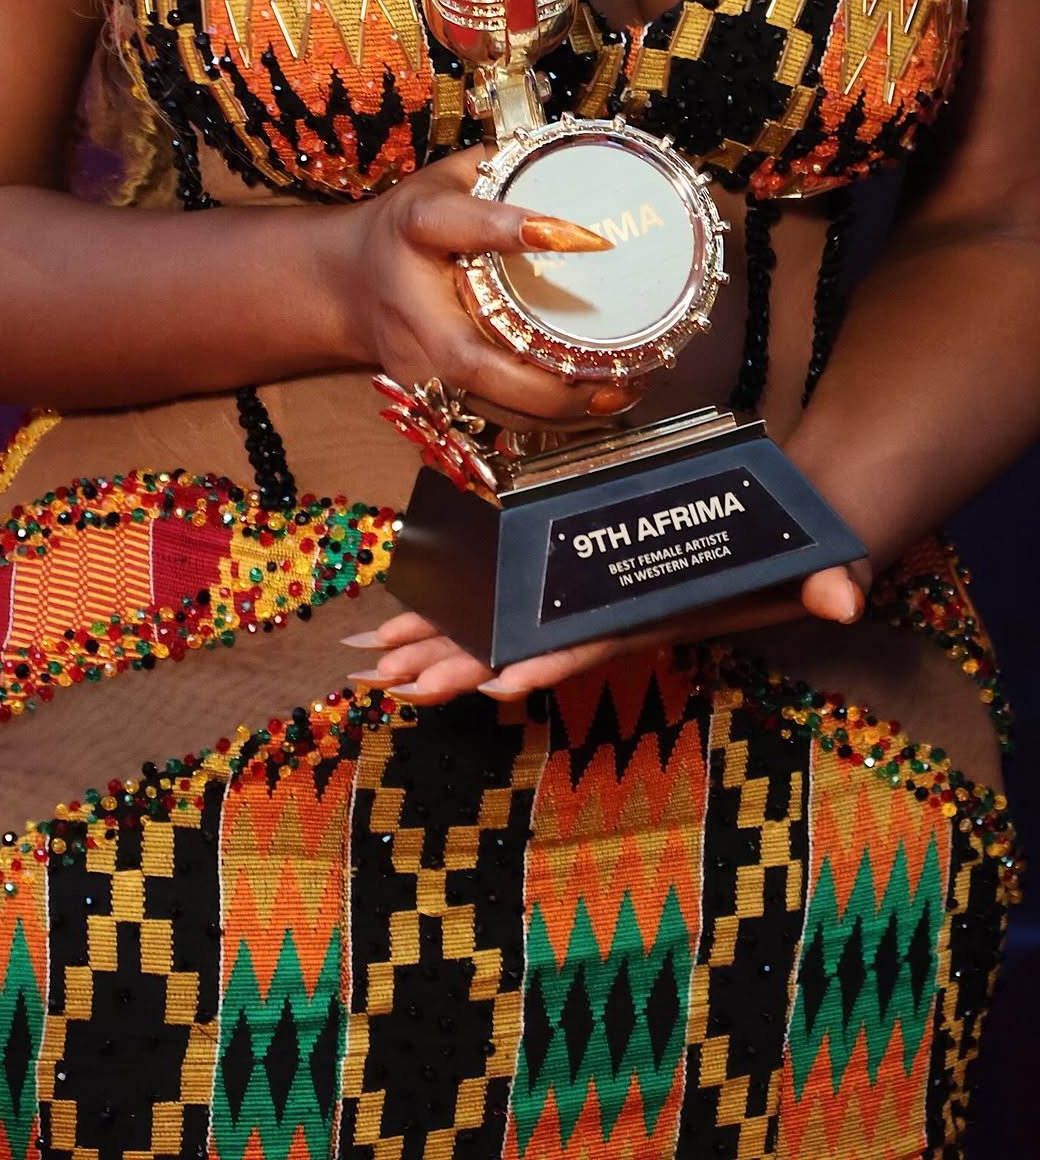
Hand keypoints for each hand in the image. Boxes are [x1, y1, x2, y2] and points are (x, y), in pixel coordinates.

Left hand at [341, 561, 871, 704]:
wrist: (772, 539)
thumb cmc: (786, 558)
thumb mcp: (818, 566)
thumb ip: (830, 582)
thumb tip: (849, 599)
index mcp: (648, 617)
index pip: (593, 644)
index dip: (547, 663)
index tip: (496, 683)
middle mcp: (606, 615)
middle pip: (524, 644)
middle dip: (455, 664)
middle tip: (384, 682)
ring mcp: (586, 598)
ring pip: (502, 622)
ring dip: (438, 638)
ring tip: (372, 658)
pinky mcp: (575, 572)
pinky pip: (507, 588)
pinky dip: (458, 594)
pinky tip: (409, 608)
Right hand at [345, 145, 640, 423]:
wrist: (346, 286)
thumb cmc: (404, 231)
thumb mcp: (442, 182)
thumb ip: (498, 167)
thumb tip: (570, 157)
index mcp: (414, 231)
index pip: (452, 224)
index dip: (512, 229)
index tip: (583, 235)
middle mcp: (412, 308)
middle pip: (474, 361)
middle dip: (551, 379)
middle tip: (621, 369)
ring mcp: (418, 365)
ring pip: (488, 405)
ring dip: (559, 409)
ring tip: (622, 392)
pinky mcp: (432, 399)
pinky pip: (493, 419)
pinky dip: (547, 421)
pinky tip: (594, 406)